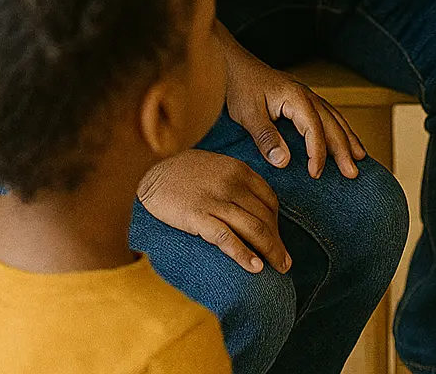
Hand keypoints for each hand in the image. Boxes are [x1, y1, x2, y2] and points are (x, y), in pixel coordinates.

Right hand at [137, 149, 289, 273]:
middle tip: (285, 262)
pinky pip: (228, 239)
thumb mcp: (217, 167)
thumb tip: (255, 205)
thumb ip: (237, 180)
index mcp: (239, 171)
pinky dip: (244, 255)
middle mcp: (232, 184)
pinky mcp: (199, 218)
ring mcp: (216, 201)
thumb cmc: (184, 174)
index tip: (278, 238)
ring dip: (270, 251)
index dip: (278, 223)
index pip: (270, 200)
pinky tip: (255, 267)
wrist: (151, 178)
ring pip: (254, 229)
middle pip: (266, 217)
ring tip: (279, 268)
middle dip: (278, 242)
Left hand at [222, 35, 365, 178]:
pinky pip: (326, 113)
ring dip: (347, 137)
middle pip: (331, 123)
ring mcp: (304, 94)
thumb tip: (284, 162)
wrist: (231, 61)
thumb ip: (266, 137)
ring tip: (361, 156)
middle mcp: (305, 94)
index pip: (314, 129)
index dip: (318, 153)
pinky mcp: (299, 98)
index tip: (315, 174)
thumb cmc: (238, 85)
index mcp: (295, 97)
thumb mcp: (248, 113)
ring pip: (333, 117)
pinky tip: (343, 136)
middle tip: (353, 173)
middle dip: (344, 149)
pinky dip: (339, 127)